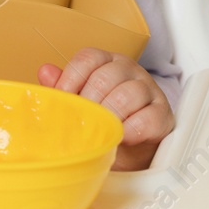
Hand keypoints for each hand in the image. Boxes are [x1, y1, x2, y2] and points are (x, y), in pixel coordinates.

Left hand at [39, 48, 174, 171]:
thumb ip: (65, 88)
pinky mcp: (163, 114)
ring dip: (110, 116)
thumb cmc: (105, 122)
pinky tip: (121, 138)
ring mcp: (149, 90)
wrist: (132, 150)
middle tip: (82, 121)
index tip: (62, 100)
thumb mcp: (82, 104)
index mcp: (106, 62)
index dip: (71, 78)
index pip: (88, 58)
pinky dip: (131, 130)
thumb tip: (45, 72)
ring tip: (101, 130)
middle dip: (89, 103)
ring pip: (128, 93)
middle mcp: (129, 70)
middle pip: (106, 76)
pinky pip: (148, 118)